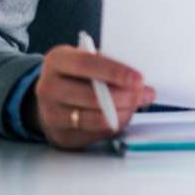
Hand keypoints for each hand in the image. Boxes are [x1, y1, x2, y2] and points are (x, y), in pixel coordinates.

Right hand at [24, 44, 155, 149]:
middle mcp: (49, 88)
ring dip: (123, 113)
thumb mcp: (85, 58)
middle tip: (145, 93)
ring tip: (137, 105)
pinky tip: (123, 116)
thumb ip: (106, 65)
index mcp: (56, 61)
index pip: (86, 65)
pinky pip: (94, 134)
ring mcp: (52, 115)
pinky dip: (114, 126)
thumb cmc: (75, 74)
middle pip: (92, 96)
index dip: (114, 72)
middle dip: (125, 96)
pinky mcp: (61, 136)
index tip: (137, 79)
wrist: (51, 96)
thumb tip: (136, 80)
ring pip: (95, 119)